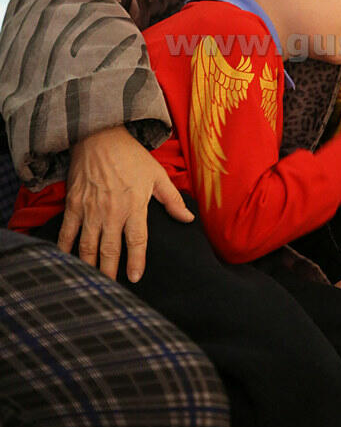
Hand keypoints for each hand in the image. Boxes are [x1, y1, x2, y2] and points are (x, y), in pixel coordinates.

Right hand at [58, 125, 193, 282]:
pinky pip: (67, 233)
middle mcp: (112, 211)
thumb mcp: (157, 174)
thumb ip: (172, 200)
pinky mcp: (73, 205)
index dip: (136, 262)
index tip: (135, 278)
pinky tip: (67, 263)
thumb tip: (188, 220)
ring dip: (89, 267)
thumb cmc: (131, 156)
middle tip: (111, 291)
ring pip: (87, 247)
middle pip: (110, 250)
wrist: (100, 136)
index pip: (137, 241)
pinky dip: (65, 250)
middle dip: (110, 273)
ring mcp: (90, 209)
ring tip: (92, 283)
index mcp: (134, 204)